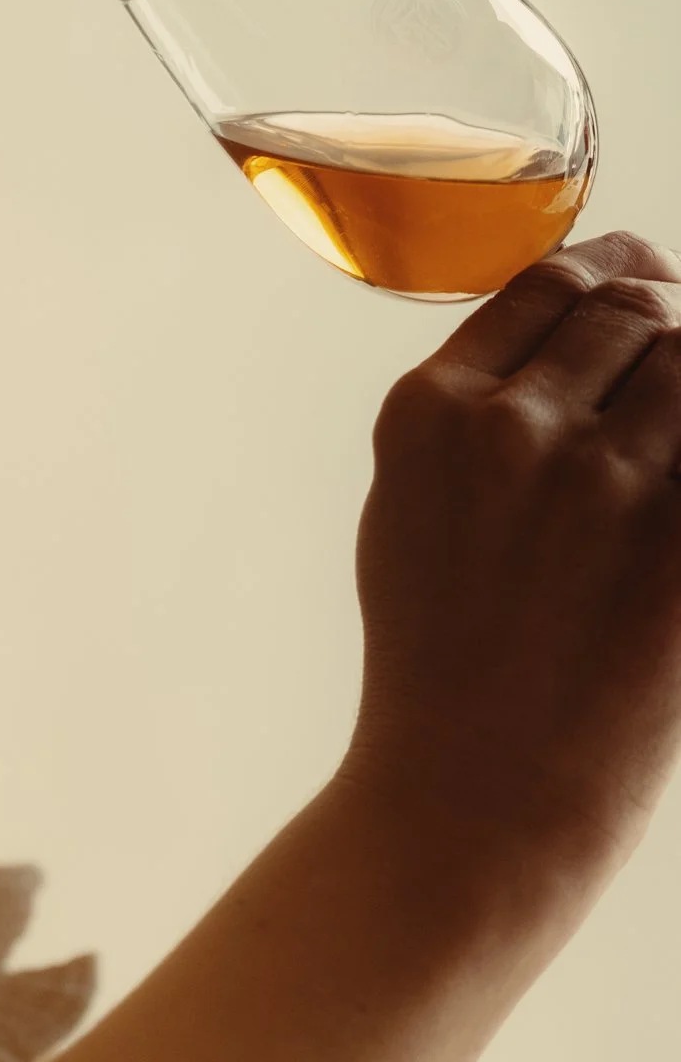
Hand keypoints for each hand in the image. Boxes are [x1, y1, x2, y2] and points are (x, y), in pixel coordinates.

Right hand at [343, 230, 680, 903]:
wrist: (473, 792)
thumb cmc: (436, 657)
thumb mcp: (407, 508)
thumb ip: (466, 414)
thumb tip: (563, 333)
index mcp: (432, 411)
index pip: (547, 284)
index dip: (615, 269)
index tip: (648, 276)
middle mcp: (512, 430)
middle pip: (633, 313)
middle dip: (673, 316)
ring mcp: (603, 486)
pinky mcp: (680, 547)